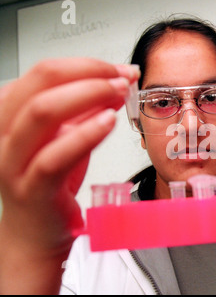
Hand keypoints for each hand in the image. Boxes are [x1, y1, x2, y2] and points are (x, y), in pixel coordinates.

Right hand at [0, 58, 138, 292]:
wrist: (37, 232)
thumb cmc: (51, 183)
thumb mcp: (67, 138)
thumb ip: (83, 112)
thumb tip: (113, 85)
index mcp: (11, 114)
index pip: (44, 72)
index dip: (86, 64)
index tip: (119, 69)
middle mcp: (5, 132)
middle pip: (40, 82)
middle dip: (88, 72)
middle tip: (122, 77)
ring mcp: (13, 161)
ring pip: (42, 111)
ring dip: (88, 94)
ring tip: (119, 93)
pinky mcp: (31, 188)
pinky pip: (54, 155)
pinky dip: (84, 134)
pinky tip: (108, 122)